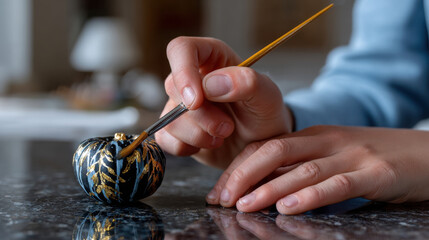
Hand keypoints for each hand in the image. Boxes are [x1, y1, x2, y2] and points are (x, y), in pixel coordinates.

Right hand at [155, 37, 292, 168]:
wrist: (261, 144)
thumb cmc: (264, 113)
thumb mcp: (267, 96)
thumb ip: (247, 83)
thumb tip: (210, 84)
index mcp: (212, 58)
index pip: (181, 49)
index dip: (183, 72)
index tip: (197, 101)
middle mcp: (191, 78)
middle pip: (173, 87)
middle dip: (201, 115)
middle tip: (227, 127)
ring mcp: (180, 105)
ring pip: (169, 117)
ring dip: (198, 134)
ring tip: (223, 136)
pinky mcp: (176, 130)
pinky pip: (165, 139)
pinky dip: (186, 147)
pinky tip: (207, 145)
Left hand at [207, 126, 428, 213]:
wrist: (426, 153)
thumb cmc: (372, 159)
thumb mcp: (332, 157)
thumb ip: (301, 168)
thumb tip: (263, 189)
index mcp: (313, 136)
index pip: (265, 146)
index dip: (238, 168)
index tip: (219, 191)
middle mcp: (327, 141)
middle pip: (275, 150)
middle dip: (243, 175)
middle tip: (222, 199)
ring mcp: (351, 155)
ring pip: (302, 168)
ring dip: (269, 188)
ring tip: (244, 205)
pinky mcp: (376, 173)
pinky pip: (338, 185)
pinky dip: (310, 196)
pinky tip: (289, 208)